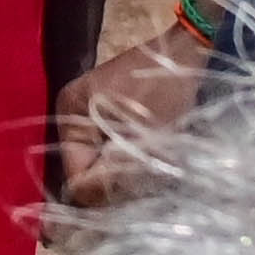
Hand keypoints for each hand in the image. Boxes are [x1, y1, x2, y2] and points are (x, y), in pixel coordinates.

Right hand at [52, 20, 214, 210]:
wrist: (185, 52)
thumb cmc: (165, 93)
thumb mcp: (144, 137)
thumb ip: (115, 172)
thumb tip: (88, 203)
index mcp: (70, 114)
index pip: (74, 173)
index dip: (100, 191)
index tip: (132, 198)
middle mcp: (70, 112)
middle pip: (84, 167)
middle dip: (111, 180)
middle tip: (144, 184)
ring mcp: (86, 110)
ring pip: (98, 159)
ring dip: (121, 170)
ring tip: (150, 171)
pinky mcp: (104, 110)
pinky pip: (107, 147)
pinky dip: (125, 156)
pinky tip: (147, 156)